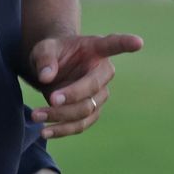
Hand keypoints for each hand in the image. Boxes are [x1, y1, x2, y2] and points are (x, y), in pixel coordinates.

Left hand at [27, 32, 143, 138]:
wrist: (52, 69)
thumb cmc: (52, 53)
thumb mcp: (43, 49)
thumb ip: (45, 59)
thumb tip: (46, 77)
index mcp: (96, 48)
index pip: (113, 44)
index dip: (126, 43)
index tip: (138, 42)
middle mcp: (103, 72)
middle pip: (93, 87)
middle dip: (72, 96)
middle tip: (51, 98)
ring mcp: (100, 94)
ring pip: (85, 110)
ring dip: (60, 116)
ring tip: (35, 115)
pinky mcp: (91, 112)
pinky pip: (80, 125)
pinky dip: (62, 129)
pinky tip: (45, 131)